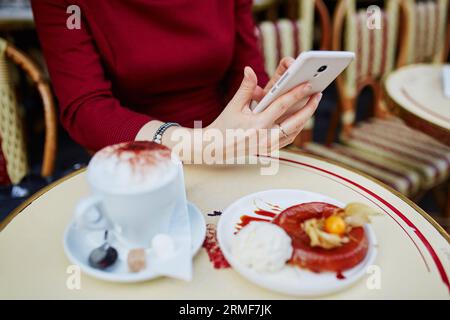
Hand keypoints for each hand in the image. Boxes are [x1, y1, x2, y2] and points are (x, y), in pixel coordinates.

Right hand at [207, 63, 321, 154]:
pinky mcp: (269, 150)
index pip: (282, 106)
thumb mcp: (233, 106)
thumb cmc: (224, 125)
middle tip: (318, 94)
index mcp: (257, 124)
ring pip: (294, 131)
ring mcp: (269, 146)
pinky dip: (296, 128)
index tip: (308, 84)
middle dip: (309, 107)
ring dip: (305, 118)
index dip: (296, 93)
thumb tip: (249, 69)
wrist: (216, 148)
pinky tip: (301, 118)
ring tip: (312, 104)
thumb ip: (245, 88)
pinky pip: (289, 139)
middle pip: (295, 121)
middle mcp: (266, 137)